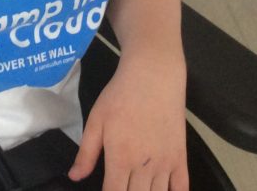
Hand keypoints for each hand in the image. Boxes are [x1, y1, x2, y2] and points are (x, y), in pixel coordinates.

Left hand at [69, 55, 188, 190]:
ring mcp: (165, 164)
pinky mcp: (181, 158)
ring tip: (138, 189)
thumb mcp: (96, 121)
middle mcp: (144, 167)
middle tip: (122, 189)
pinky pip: (182, 189)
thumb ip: (86, 153)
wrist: (153, 77)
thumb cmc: (120, 96)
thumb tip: (74, 177)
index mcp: (120, 159)